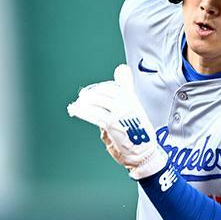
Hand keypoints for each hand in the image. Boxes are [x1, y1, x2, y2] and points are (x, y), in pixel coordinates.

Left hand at [67, 64, 167, 178]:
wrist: (144, 151)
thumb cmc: (139, 131)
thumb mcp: (135, 105)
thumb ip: (126, 88)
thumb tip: (121, 68)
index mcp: (132, 98)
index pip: (113, 87)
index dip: (100, 88)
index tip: (93, 91)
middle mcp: (126, 103)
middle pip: (103, 93)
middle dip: (90, 94)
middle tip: (83, 97)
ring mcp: (119, 113)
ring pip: (96, 102)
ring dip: (84, 102)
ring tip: (77, 104)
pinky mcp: (112, 124)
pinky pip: (94, 114)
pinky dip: (82, 111)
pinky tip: (75, 110)